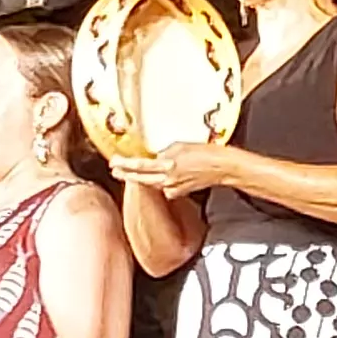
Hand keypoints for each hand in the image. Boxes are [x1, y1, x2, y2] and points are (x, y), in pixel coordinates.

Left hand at [122, 139, 238, 197]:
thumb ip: (164, 151)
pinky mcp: (179, 192)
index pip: (140, 165)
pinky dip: (159, 181)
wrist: (222, 167)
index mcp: (167, 165)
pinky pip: (163, 187)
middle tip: (115, 169)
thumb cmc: (206, 154)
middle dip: (126, 173)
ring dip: (140, 178)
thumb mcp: (180, 146)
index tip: (114, 161)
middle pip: (140, 178)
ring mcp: (173, 188)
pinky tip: (160, 176)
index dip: (125, 164)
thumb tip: (157, 156)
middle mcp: (168, 179)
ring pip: (150, 183)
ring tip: (129, 173)